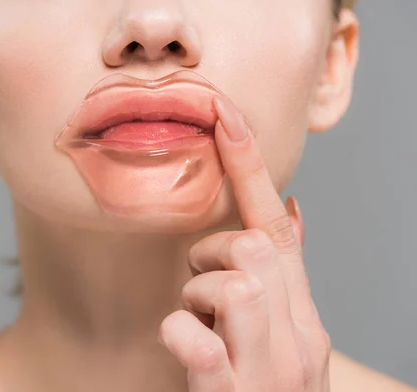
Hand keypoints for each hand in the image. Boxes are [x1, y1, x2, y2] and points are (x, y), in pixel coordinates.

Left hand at [158, 93, 329, 390]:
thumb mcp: (277, 336)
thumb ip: (281, 280)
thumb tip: (285, 210)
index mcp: (301, 319)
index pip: (277, 230)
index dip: (250, 169)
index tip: (226, 116)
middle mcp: (297, 338)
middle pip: (256, 247)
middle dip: (213, 253)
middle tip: (200, 286)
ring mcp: (269, 370)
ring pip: (234, 282)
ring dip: (198, 292)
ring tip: (197, 323)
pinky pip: (200, 342)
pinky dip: (181, 333)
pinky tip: (183, 347)